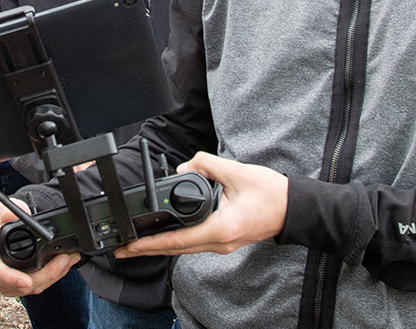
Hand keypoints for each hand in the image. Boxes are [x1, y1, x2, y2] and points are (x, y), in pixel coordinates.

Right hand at [0, 199, 80, 296]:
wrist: (5, 227)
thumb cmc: (1, 218)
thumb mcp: (2, 208)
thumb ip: (6, 210)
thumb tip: (13, 216)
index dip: (10, 277)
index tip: (26, 281)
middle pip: (15, 283)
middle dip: (43, 275)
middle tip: (63, 261)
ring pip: (27, 288)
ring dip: (50, 276)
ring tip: (67, 260)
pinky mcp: (10, 286)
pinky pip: (31, 288)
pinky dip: (48, 279)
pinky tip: (60, 267)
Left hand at [115, 151, 287, 257]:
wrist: (293, 208)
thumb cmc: (271, 193)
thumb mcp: (236, 171)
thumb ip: (207, 164)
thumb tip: (184, 166)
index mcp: (220, 229)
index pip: (177, 240)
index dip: (150, 243)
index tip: (130, 244)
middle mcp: (219, 243)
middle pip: (175, 250)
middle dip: (147, 249)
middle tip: (122, 248)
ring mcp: (222, 245)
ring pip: (184, 249)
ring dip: (160, 246)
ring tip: (138, 243)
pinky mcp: (224, 240)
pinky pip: (194, 244)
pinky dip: (176, 241)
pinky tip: (165, 236)